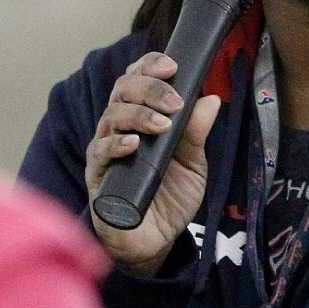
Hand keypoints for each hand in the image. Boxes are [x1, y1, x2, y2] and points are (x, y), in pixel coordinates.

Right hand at [84, 52, 221, 276]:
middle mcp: (118, 127)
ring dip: (139, 115)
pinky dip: (116, 144)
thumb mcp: (193, 165)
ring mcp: (105, 150)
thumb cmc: (170, 198)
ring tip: (163, 125)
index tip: (172, 65)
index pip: (137, 79)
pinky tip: (134, 144)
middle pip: (122, 90)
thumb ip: (197, 134)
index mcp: (141, 117)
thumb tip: (211, 99)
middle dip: (149, 89)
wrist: (155, 242)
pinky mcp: (97, 176)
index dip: (150, 66)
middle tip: (175, 101)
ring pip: (111, 116)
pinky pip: (100, 152)